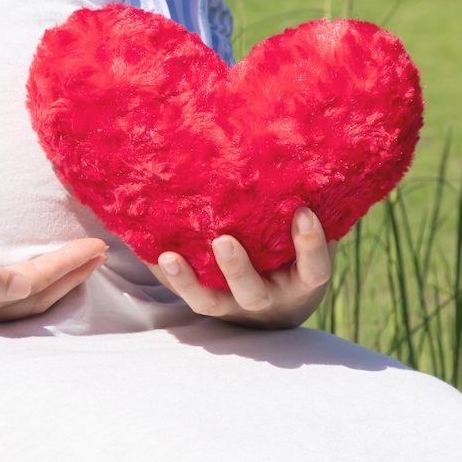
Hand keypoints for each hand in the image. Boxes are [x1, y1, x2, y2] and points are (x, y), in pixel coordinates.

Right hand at [0, 232, 107, 325]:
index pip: (30, 287)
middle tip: (98, 254)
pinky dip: (16, 286)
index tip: (96, 247)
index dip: (66, 268)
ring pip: (13, 302)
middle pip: (31, 300)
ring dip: (48, 283)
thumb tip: (18, 289)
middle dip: (68, 278)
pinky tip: (15, 276)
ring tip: (71, 266)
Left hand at [148, 207, 334, 329]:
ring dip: (187, 281)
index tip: (302, 212)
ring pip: (208, 302)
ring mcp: (231, 304)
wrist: (274, 306)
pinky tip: (147, 251)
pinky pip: (180, 292)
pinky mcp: (203, 302)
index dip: (310, 245)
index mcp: (300, 282)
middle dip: (237, 268)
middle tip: (222, 241)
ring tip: (169, 257)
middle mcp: (267, 297)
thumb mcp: (303, 240)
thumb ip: (301, 211)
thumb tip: (300, 155)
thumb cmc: (292, 254)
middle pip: (252, 293)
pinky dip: (164, 275)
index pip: (314, 269)